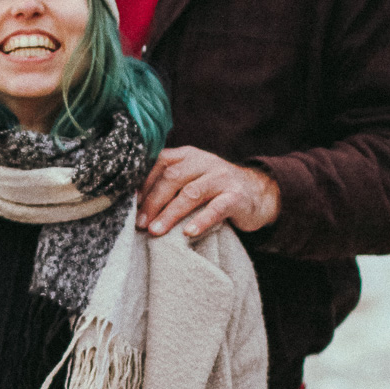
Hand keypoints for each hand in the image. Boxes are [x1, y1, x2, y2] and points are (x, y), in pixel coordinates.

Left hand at [137, 145, 280, 239]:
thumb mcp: (192, 178)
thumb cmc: (215, 189)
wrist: (258, 193)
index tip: (131, 204)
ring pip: (191, 193)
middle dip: (153, 201)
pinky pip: (216, 209)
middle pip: (172, 177)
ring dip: (170, 214)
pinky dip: (200, 220)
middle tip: (140, 223)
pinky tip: (187, 233)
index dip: (144, 183)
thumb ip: (169, 183)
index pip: (160, 163)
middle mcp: (204, 161)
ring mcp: (222, 178)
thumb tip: (136, 203)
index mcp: (189, 155)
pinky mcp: (236, 197)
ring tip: (155, 231)